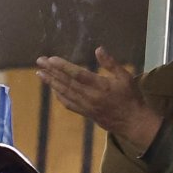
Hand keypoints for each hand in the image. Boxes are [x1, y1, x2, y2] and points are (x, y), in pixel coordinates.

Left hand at [36, 48, 161, 149]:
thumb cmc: (131, 98)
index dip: (63, 66)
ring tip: (40, 73)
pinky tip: (53, 89)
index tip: (50, 59)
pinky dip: (59, 95)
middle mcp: (90, 96)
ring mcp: (86, 106)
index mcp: (101, 86)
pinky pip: (68, 104)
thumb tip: (98, 49)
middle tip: (39, 62)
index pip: (77, 74)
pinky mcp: (85, 113)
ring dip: (51, 83)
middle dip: (52, 71)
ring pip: (65, 93)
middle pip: (67, 82)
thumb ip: (111, 64)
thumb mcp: (126, 77)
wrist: (134, 123)